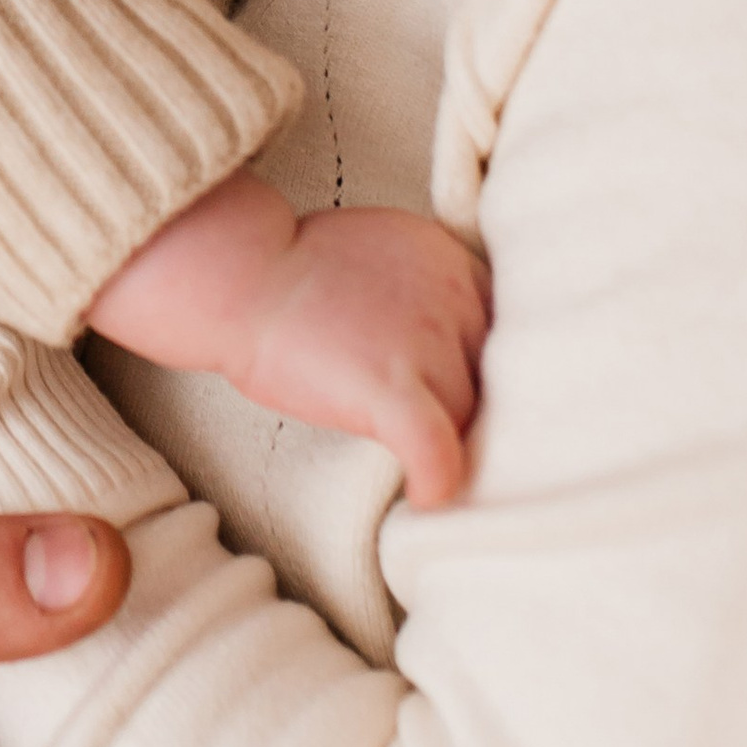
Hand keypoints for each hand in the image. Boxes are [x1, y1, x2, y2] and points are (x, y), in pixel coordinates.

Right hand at [90, 175, 488, 508]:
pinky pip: (439, 452)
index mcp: (453, 263)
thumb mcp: (387, 249)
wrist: (235, 274)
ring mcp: (425, 342)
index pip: (511, 336)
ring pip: (479, 420)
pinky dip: (438, 482)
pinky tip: (422, 497)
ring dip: (467, 452)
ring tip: (444, 477)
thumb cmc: (293, 272)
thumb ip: (435, 289)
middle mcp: (454, 298)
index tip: (481, 406)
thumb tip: (462, 344)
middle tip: (473, 451)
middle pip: (504, 380)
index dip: (497, 376)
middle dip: (490, 416)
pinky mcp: (390, 386)